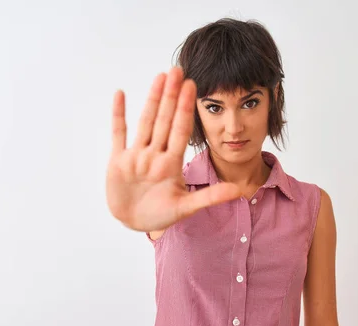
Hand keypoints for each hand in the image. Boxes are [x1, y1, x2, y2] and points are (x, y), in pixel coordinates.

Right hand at [106, 67, 242, 231]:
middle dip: (172, 96)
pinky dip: (118, 115)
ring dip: (152, 100)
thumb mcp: (186, 208)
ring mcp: (136, 156)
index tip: (194, 86)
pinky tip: (120, 95)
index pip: (181, 130)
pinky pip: (119, 134)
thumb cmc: (159, 216)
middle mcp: (155, 155)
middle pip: (165, 120)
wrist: (134, 223)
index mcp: (171, 163)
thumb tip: (239, 191)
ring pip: (145, 122)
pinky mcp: (118, 161)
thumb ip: (210, 197)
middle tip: (178, 70)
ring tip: (160, 77)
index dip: (186, 109)